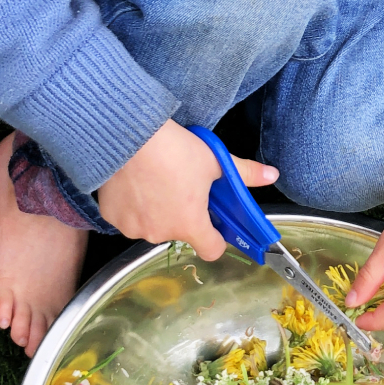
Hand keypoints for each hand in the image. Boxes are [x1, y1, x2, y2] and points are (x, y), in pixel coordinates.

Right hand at [96, 119, 278, 257]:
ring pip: (152, 224)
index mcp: (190, 225)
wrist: (128, 134)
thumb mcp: (215, 160)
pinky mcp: (111, 216)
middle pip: (180, 232)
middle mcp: (161, 233)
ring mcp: (134, 227)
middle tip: (181, 186)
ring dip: (156, 210)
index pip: (212, 250)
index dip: (216, 237)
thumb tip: (272, 175)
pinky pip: (127, 216)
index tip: (214, 222)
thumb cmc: (173, 149)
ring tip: (155, 181)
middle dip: (182, 213)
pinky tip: (135, 182)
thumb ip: (245, 173)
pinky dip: (132, 204)